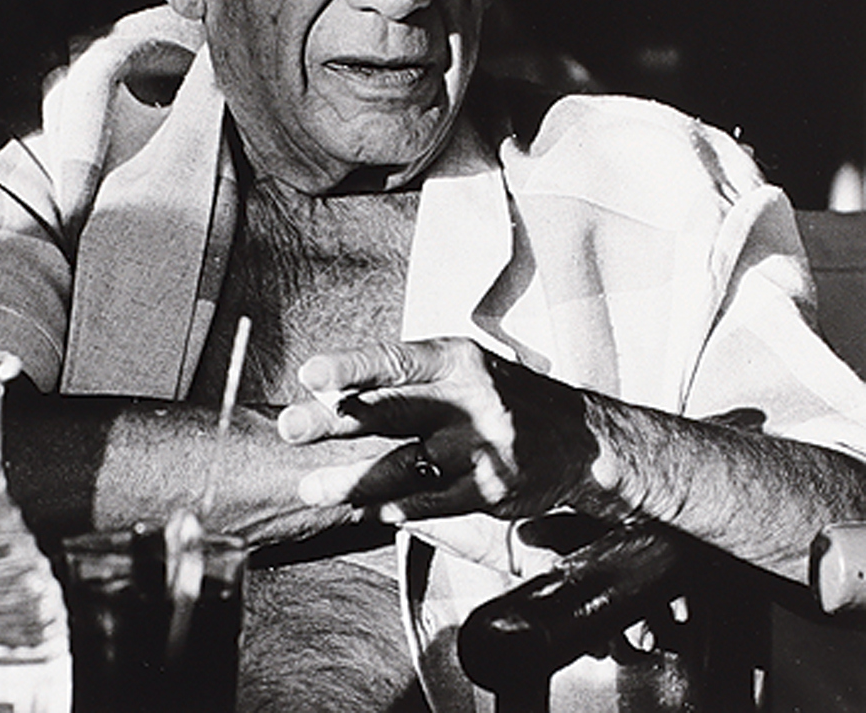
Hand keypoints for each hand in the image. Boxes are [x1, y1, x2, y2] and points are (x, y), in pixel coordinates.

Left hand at [277, 337, 602, 527]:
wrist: (580, 438)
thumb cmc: (501, 395)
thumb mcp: (460, 369)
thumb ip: (402, 380)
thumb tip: (328, 390)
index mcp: (457, 359)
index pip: (396, 360)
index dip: (351, 367)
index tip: (310, 375)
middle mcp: (470, 399)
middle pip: (392, 410)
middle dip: (334, 421)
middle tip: (289, 427)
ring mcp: (482, 447)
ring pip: (404, 466)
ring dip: (352, 480)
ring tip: (312, 488)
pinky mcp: (491, 490)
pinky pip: (431, 502)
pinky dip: (394, 507)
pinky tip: (365, 510)